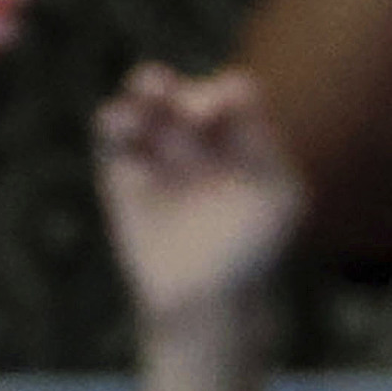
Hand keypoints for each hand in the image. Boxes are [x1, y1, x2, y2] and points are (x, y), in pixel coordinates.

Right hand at [95, 65, 304, 330]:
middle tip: (163, 95)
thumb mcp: (279, 200)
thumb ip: (267, 152)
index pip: (232, 95)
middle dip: (170, 89)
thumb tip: (234, 116)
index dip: (221, 96)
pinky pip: (113, 139)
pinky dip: (112, 126)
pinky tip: (117, 121)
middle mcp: (198, 135)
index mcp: (239, 135)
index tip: (209, 119)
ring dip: (141, 95)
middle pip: (181, 93)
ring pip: (145, 106)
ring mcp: (159, 151)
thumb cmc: (251, 254)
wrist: (206, 301)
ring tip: (138, 103)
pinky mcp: (123, 174)